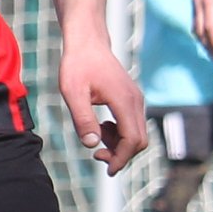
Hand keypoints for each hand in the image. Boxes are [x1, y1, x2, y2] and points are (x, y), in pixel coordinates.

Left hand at [58, 39, 146, 175]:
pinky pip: (133, 124)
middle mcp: (136, 101)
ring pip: (137, 134)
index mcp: (124, 100)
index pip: (132, 140)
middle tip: (96, 154)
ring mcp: (136, 99)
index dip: (121, 158)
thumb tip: (92, 145)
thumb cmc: (78, 65)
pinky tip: (101, 126)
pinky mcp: (132, 99)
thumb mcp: (73, 92)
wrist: (88, 42)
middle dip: (121, 154)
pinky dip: (120, 133)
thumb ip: (83, 119)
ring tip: (95, 135)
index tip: (106, 169)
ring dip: (119, 144)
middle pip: (140, 141)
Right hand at [192, 0, 212, 54]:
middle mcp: (199, 3)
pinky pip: (196, 19)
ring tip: (211, 49)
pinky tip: (208, 35)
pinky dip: (201, 30)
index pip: (210, 27)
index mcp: (209, 2)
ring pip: (195, 26)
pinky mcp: (195, 0)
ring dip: (202, 39)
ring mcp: (195, 1)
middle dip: (206, 44)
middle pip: (199, 30)